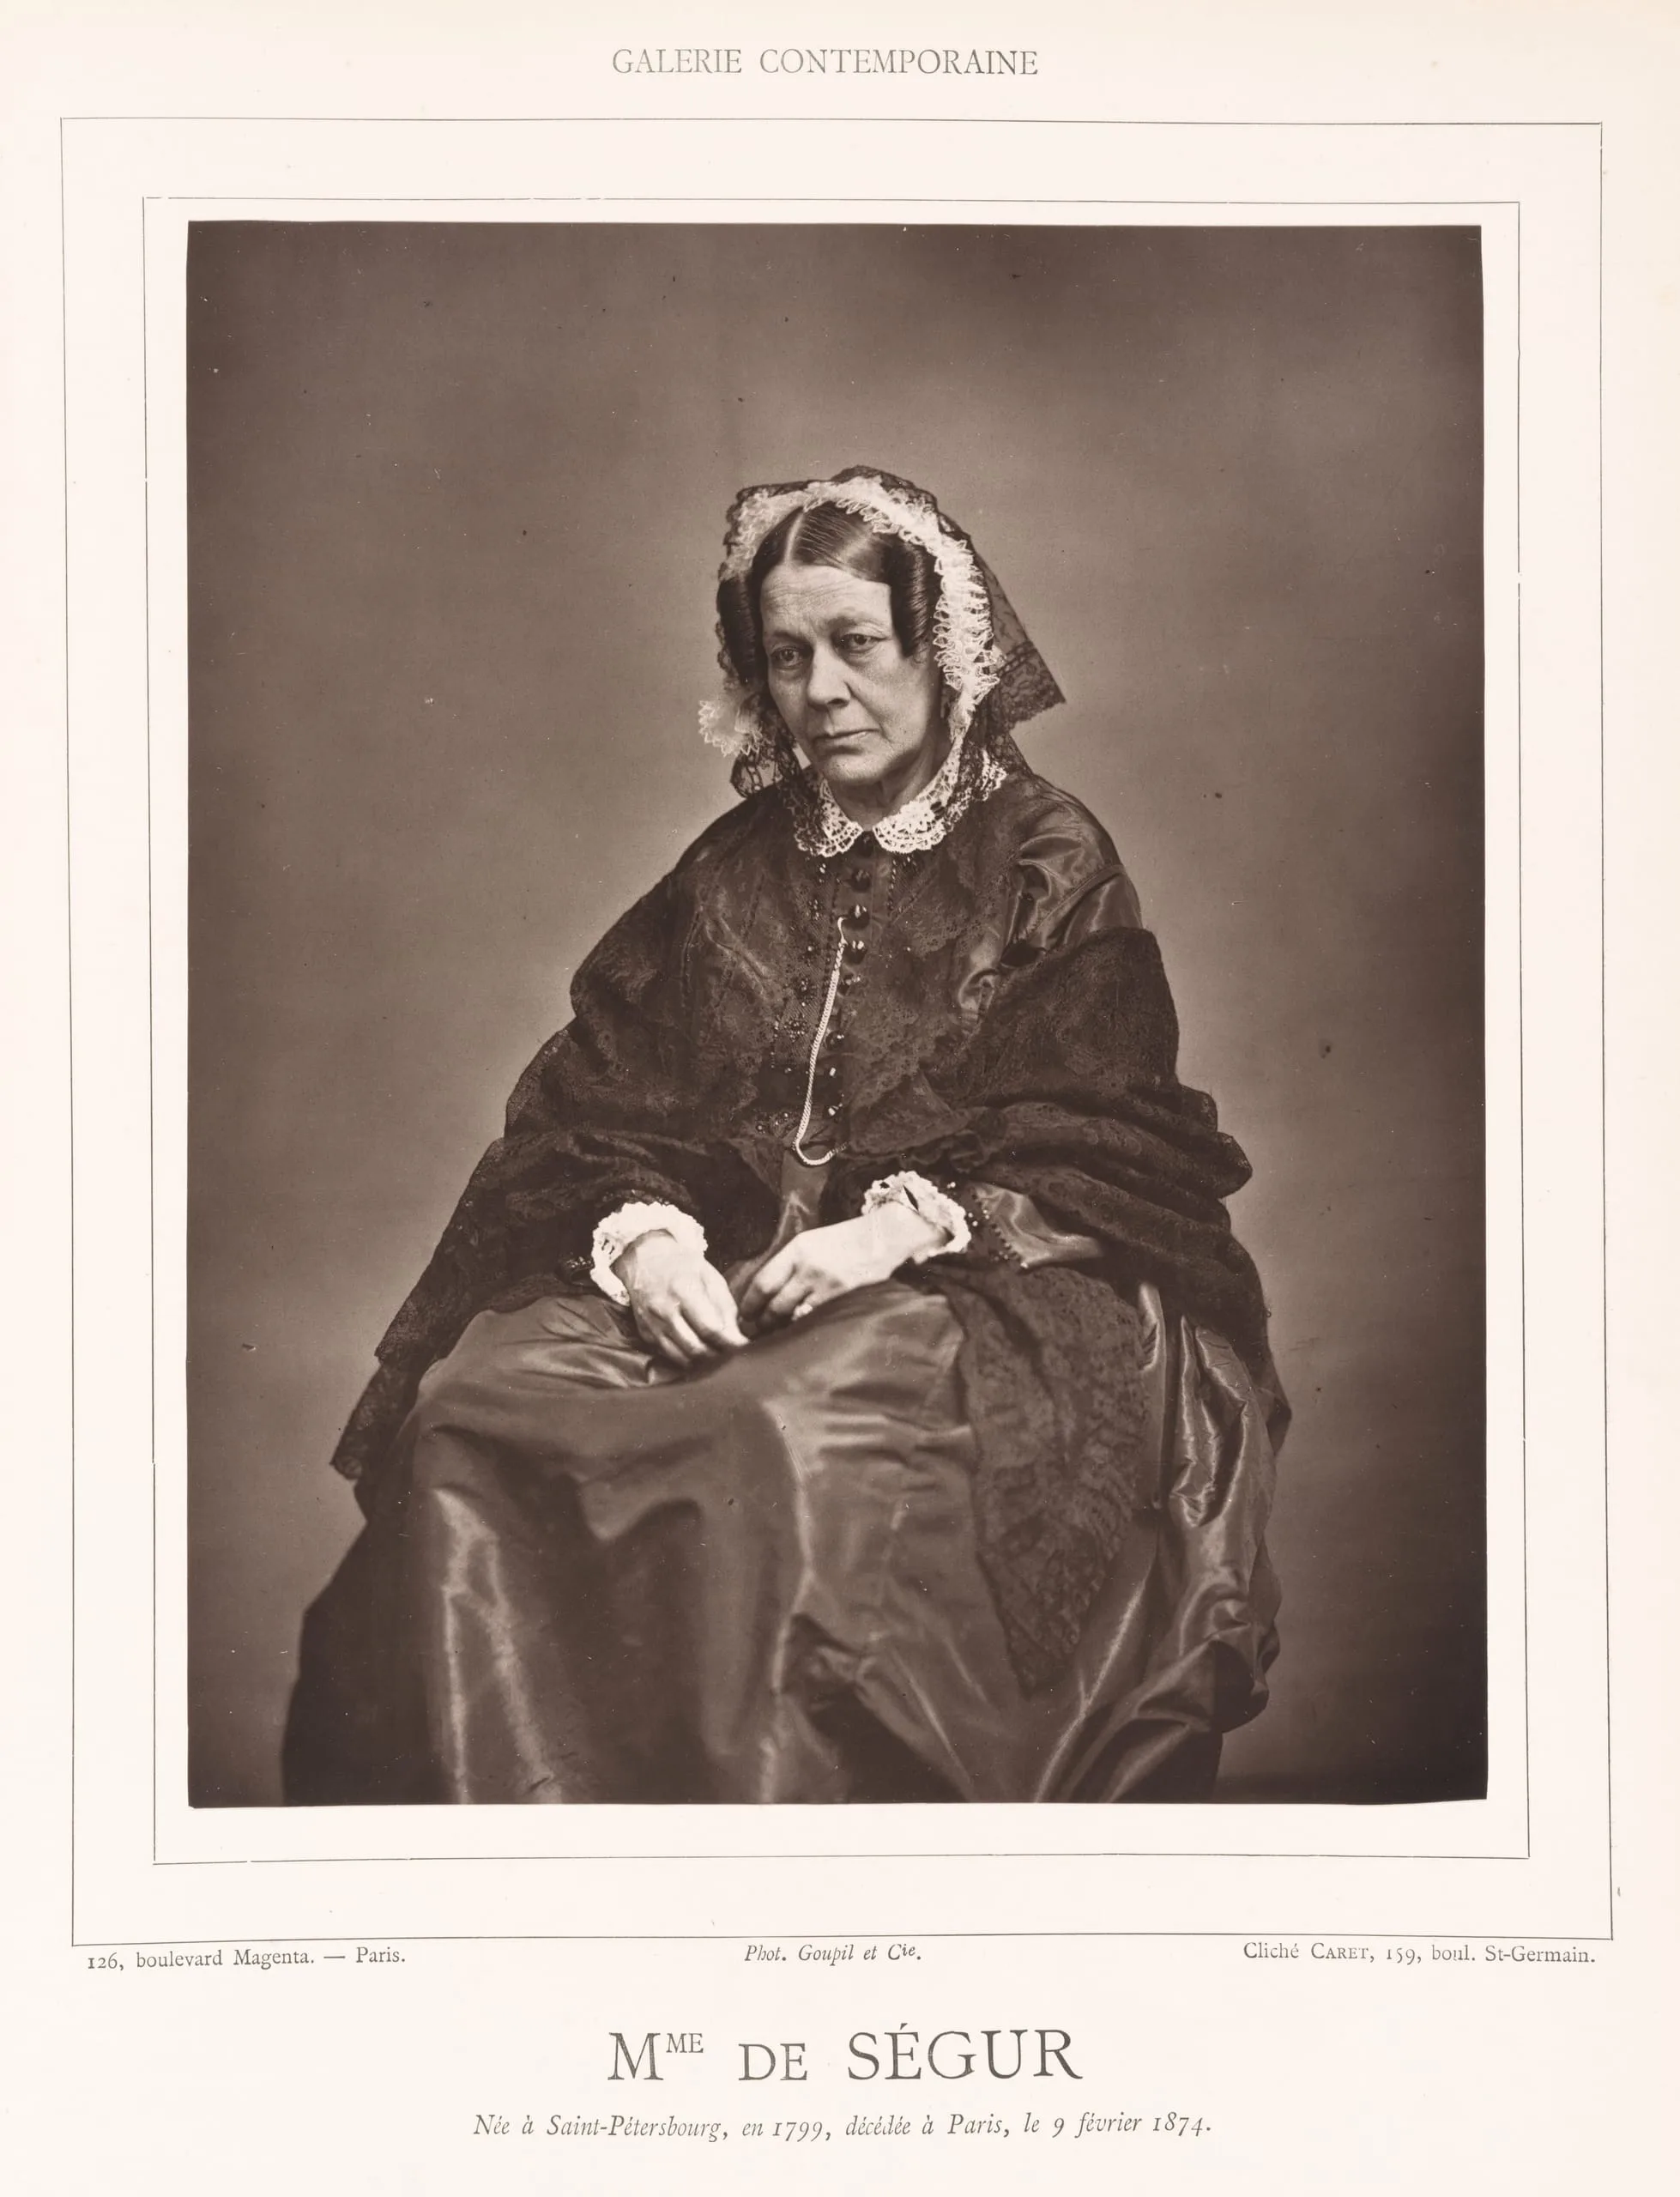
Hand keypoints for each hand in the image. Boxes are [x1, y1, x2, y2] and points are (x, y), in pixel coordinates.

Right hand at [615, 1231, 747, 1366]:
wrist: (644, 1260)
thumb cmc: (681, 1265)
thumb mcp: (709, 1276)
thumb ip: (724, 1305)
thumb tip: (736, 1333)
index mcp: (684, 1291)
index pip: (710, 1328)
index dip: (730, 1341)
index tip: (743, 1344)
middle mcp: (665, 1311)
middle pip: (697, 1348)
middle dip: (719, 1354)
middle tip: (731, 1350)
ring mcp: (652, 1325)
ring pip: (683, 1357)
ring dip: (703, 1360)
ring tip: (716, 1350)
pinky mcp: (646, 1333)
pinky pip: (670, 1355)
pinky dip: (687, 1358)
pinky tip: (697, 1349)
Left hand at [737, 1206, 946, 1332]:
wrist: (882, 1238)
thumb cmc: (844, 1241)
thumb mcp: (810, 1243)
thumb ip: (789, 1264)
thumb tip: (766, 1293)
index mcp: (796, 1250)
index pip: (763, 1282)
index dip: (749, 1304)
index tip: (744, 1315)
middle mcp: (808, 1268)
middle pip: (775, 1304)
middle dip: (763, 1321)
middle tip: (757, 1330)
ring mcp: (827, 1285)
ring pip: (794, 1316)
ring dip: (783, 1328)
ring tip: (777, 1334)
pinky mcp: (844, 1298)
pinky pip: (817, 1319)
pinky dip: (806, 1327)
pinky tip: (803, 1331)